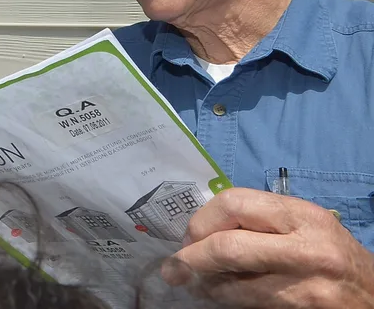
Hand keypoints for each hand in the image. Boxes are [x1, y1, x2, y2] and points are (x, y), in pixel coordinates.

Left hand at [162, 187, 373, 307]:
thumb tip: (201, 229)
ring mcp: (306, 286)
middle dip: (191, 258)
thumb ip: (259, 220)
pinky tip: (221, 295)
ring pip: (234, 286)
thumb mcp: (302, 224)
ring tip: (196, 283)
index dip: (202, 220)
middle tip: (174, 267)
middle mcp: (306, 248)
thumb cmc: (329, 253)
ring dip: (206, 286)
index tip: (190, 235)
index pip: (233, 204)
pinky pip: (250, 305)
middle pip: (228, 247)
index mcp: (300, 215)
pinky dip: (227, 300)